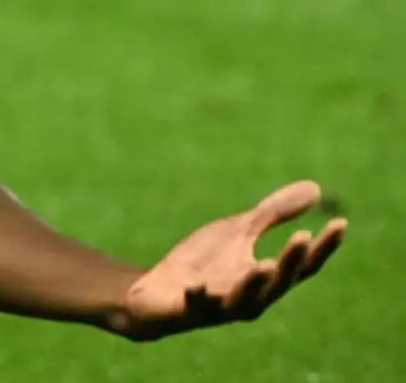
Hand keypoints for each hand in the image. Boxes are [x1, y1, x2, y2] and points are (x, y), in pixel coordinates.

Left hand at [117, 180, 346, 340]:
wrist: (156, 293)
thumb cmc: (203, 263)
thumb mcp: (239, 231)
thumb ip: (273, 213)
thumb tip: (316, 188)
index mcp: (266, 278)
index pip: (303, 265)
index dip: (323, 246)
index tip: (340, 222)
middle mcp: (251, 297)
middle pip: (279, 282)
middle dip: (291, 261)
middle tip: (302, 236)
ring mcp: (221, 307)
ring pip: (245, 301)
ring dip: (255, 283)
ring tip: (266, 264)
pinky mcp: (189, 310)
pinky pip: (196, 305)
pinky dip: (198, 297)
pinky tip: (196, 285)